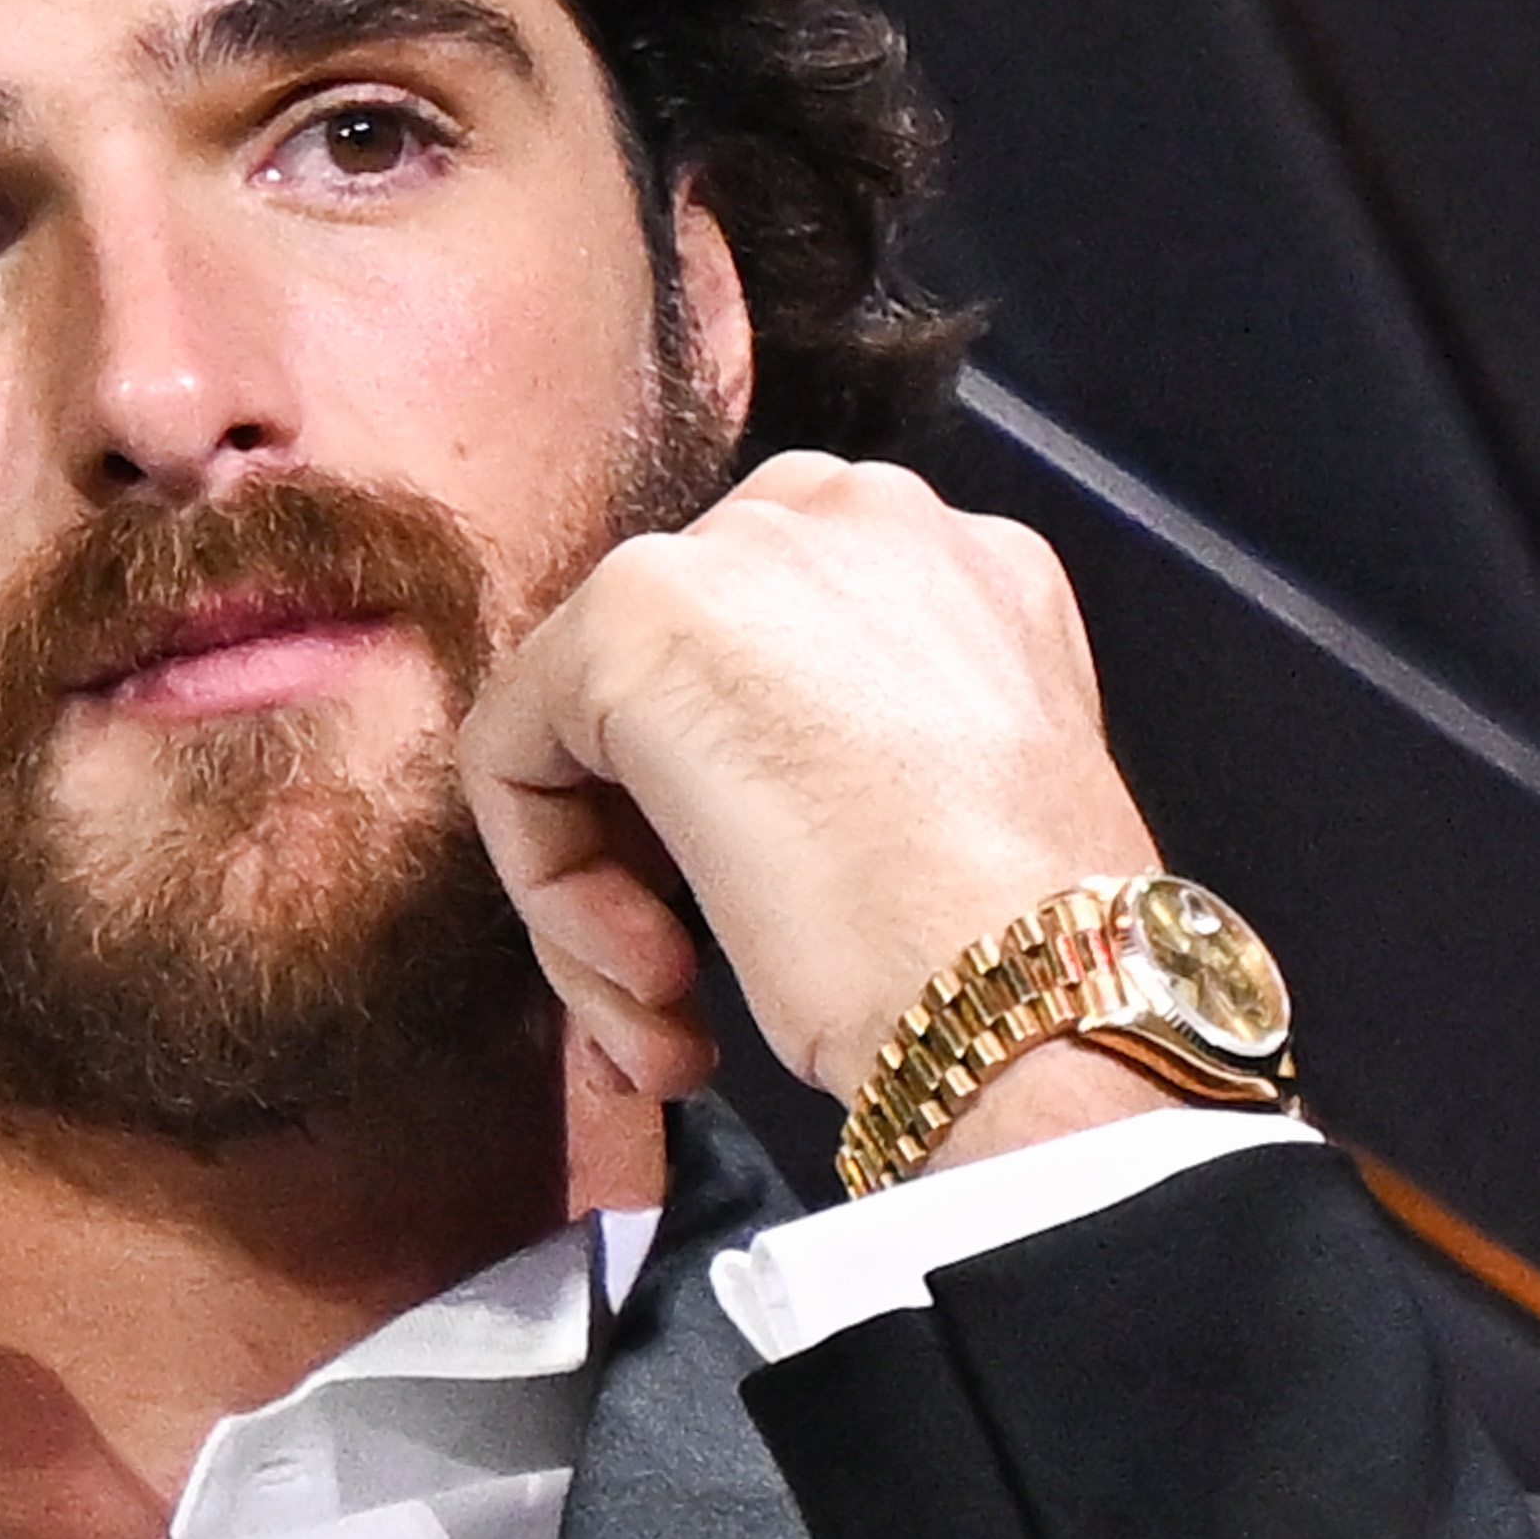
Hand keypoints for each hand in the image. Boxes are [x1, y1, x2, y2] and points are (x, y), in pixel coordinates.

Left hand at [462, 454, 1163, 1122]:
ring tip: (668, 1022)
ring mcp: (745, 551)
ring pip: (590, 722)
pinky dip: (551, 887)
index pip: (778, 660)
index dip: (735, 821)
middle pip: (675, 680)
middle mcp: (857, 516)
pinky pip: (516, 750)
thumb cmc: (1010, 945)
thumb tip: (749, 803)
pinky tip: (651, 979)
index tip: (755, 942)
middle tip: (681, 994)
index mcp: (959, 564)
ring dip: (608, 899)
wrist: (1023, 982)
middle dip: (654, 859)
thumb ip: (854, 750)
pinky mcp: (637, 616)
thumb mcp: (951, 807)